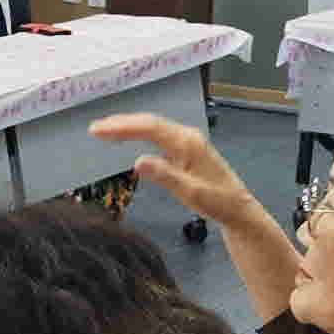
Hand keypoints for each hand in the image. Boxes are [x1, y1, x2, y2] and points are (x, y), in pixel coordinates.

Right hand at [89, 112, 255, 226]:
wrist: (238, 210)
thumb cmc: (218, 203)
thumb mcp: (192, 193)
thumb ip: (165, 176)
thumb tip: (137, 161)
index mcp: (187, 142)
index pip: (149, 128)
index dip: (122, 127)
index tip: (98, 130)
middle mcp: (187, 136)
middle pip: (149, 123)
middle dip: (121, 124)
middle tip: (94, 129)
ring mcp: (187, 142)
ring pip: (153, 128)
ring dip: (129, 127)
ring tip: (104, 131)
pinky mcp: (186, 150)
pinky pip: (158, 136)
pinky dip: (139, 134)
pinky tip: (128, 138)